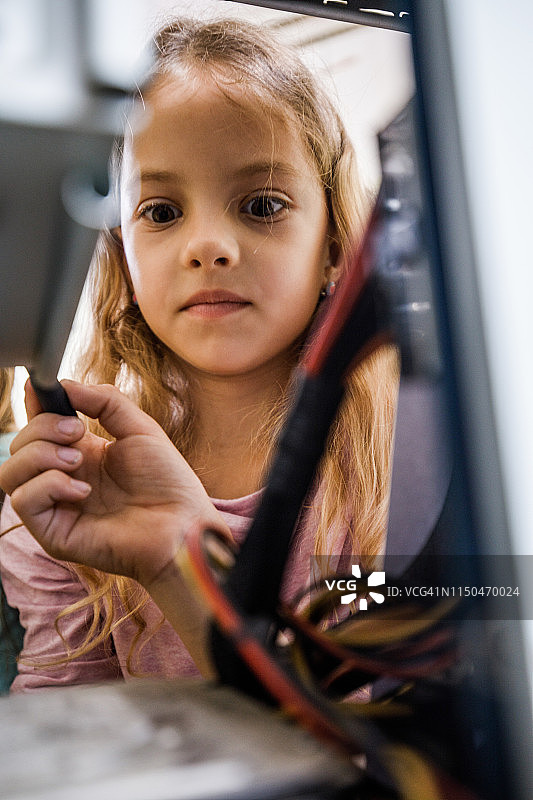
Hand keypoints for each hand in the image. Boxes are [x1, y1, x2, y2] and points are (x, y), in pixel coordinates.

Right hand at [0, 380, 229, 590]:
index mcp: (82, 453)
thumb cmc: (168, 481)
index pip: (39, 426)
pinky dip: (48, 485)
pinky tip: (82, 489)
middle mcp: (64, 478)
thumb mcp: (139, 428)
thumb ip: (104, 401)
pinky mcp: (54, 533)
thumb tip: (64, 384)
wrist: (183, 523)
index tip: (40, 389)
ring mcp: (56, 506)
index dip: (35, 406)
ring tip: (78, 460)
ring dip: (39, 455)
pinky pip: (23, 501)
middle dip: (43, 428)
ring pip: (9, 472)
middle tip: (78, 432)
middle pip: (19, 445)